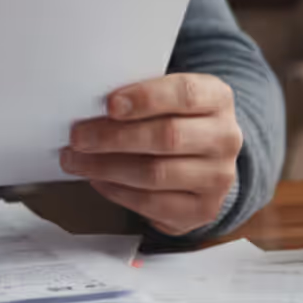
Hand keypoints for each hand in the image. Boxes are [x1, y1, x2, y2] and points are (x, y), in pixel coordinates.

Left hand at [59, 73, 241, 236]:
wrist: (206, 160)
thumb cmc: (178, 121)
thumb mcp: (169, 97)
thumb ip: (140, 97)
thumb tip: (92, 107)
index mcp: (218, 99)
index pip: (186, 94)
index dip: (146, 98)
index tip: (111, 104)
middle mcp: (224, 138)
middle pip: (167, 137)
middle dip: (114, 137)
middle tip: (79, 137)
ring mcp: (217, 177)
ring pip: (156, 173)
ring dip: (107, 167)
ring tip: (78, 160)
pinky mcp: (203, 209)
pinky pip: (153, 203)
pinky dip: (118, 192)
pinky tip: (99, 180)